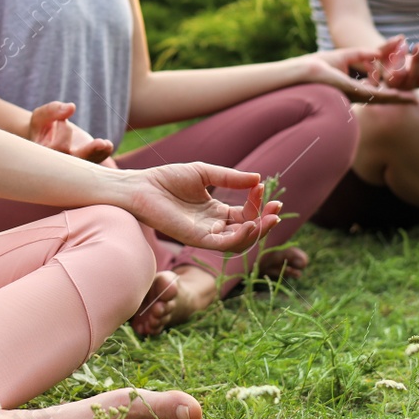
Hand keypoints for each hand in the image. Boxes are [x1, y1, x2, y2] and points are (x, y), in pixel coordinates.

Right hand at [27, 101, 115, 163]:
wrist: (48, 135)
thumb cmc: (42, 125)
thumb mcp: (42, 116)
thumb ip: (53, 111)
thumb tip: (71, 107)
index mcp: (46, 155)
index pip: (58, 147)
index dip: (63, 132)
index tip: (62, 120)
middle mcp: (60, 163)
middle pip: (75, 162)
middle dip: (89, 152)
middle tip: (101, 143)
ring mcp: (74, 164)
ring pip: (87, 163)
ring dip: (99, 153)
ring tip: (106, 144)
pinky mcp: (85, 159)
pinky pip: (96, 160)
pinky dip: (103, 153)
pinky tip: (107, 145)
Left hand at [124, 163, 279, 251]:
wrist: (141, 187)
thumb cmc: (167, 179)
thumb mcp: (204, 173)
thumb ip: (230, 178)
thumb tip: (258, 178)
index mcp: (215, 212)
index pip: (245, 213)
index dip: (257, 203)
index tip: (262, 186)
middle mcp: (213, 226)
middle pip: (247, 230)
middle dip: (265, 221)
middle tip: (277, 209)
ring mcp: (205, 234)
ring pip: (239, 241)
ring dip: (257, 232)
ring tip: (269, 218)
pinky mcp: (196, 239)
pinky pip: (223, 245)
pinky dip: (240, 237)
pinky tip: (250, 224)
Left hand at [297, 49, 418, 102]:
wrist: (304, 71)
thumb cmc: (318, 65)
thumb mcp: (344, 57)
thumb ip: (361, 54)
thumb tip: (377, 53)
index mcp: (353, 88)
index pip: (376, 88)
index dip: (390, 88)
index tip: (403, 89)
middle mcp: (356, 95)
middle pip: (383, 95)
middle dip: (399, 97)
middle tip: (416, 101)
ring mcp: (357, 95)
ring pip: (384, 98)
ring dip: (400, 98)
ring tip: (415, 101)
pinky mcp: (356, 93)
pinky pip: (379, 95)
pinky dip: (394, 96)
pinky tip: (405, 98)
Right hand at [366, 35, 418, 89]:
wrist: (398, 67)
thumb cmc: (388, 59)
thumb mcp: (382, 52)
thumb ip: (387, 45)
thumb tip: (401, 38)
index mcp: (392, 81)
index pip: (398, 73)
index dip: (401, 58)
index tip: (403, 44)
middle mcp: (406, 86)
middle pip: (414, 75)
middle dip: (417, 59)